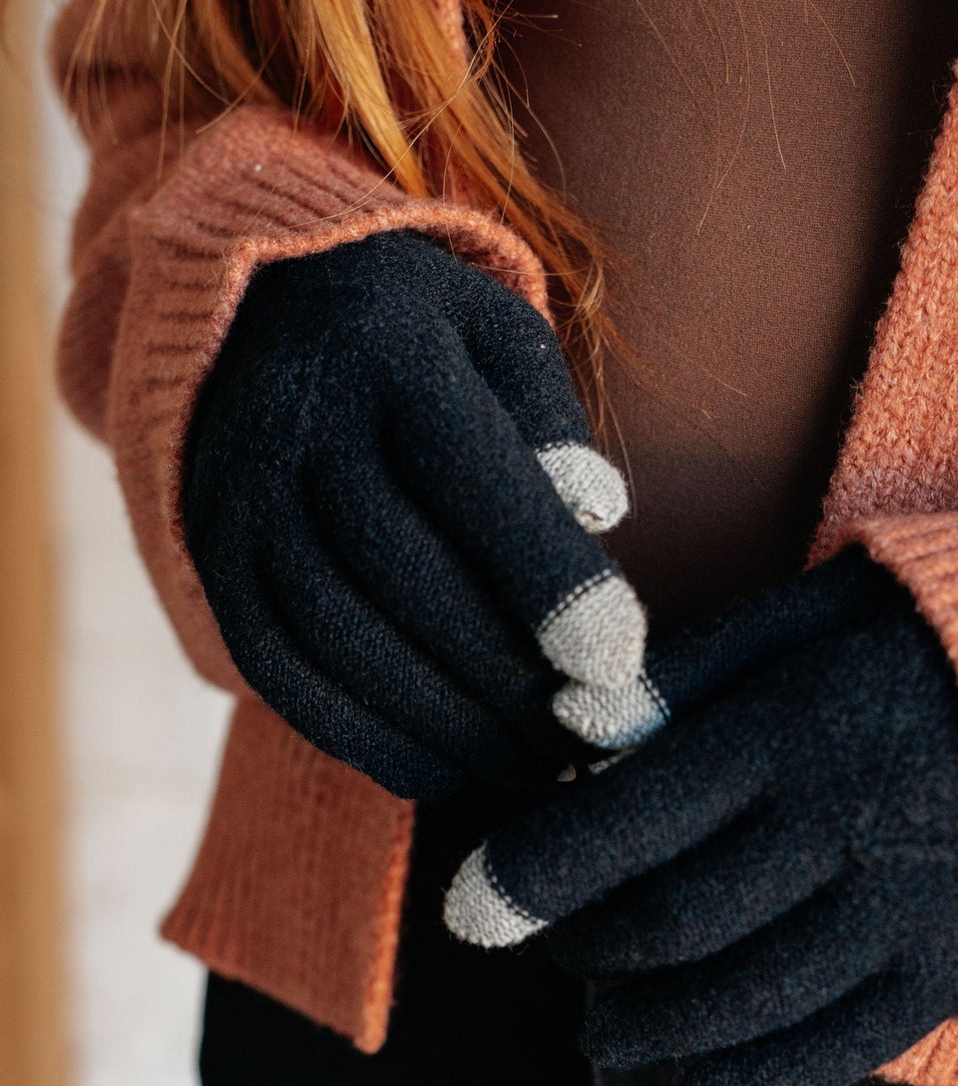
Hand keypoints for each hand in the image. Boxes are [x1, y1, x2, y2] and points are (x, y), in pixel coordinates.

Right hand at [183, 230, 647, 797]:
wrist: (260, 316)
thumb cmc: (427, 345)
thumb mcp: (501, 340)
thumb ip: (555, 426)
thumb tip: (598, 517)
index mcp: (393, 353)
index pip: (477, 481)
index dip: (548, 583)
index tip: (616, 667)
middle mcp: (302, 425)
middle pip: (410, 579)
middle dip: (508, 682)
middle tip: (588, 745)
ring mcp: (243, 499)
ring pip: (344, 640)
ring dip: (446, 726)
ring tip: (531, 768)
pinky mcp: (214, 562)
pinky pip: (280, 671)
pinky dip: (363, 737)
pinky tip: (440, 768)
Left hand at [444, 550, 957, 1085]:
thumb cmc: (937, 644)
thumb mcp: (820, 609)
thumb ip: (698, 668)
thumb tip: (578, 732)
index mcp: (797, 729)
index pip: (630, 826)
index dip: (532, 877)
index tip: (471, 907)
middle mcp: (844, 831)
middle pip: (670, 928)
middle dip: (584, 950)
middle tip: (554, 947)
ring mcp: (900, 915)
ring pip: (734, 1009)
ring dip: (643, 1031)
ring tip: (604, 1024)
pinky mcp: (944, 977)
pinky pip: (824, 1060)